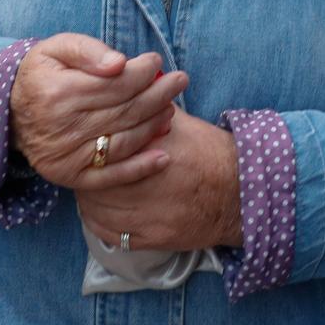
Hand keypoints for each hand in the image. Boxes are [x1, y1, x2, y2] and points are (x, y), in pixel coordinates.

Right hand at [11, 33, 182, 190]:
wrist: (10, 113)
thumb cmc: (43, 74)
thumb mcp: (57, 48)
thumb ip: (88, 50)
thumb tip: (120, 63)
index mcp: (57, 93)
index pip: (114, 85)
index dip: (141, 73)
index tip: (157, 61)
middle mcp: (61, 128)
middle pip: (124, 112)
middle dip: (157, 95)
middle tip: (179, 81)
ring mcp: (66, 156)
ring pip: (122, 142)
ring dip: (153, 126)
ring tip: (171, 109)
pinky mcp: (70, 176)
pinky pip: (111, 176)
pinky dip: (140, 169)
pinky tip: (163, 157)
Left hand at [76, 110, 242, 251]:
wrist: (239, 192)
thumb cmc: (208, 153)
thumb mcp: (180, 122)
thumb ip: (149, 106)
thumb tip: (122, 86)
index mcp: (155, 150)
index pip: (106, 150)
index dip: (92, 148)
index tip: (90, 143)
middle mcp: (150, 184)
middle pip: (98, 181)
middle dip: (88, 173)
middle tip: (85, 165)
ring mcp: (151, 215)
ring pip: (99, 209)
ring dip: (89, 198)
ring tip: (91, 186)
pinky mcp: (154, 238)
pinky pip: (112, 235)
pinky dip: (98, 222)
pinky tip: (98, 210)